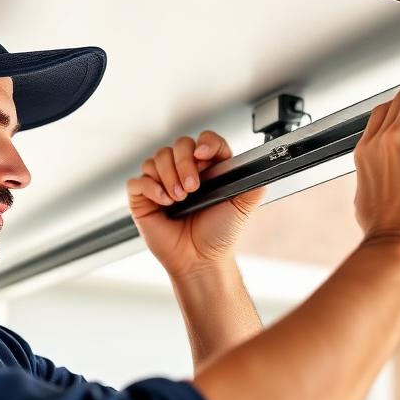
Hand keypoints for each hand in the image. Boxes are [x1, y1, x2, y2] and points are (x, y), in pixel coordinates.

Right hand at [126, 130, 265, 277]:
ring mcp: (162, 183)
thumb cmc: (219, 235)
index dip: (204, 143)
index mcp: (208, 170)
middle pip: (178, 145)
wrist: (201, 259)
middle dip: (184, 163)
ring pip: (157, 158)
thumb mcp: (243, 205)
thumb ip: (253, 181)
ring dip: (168, 176)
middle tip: (192, 188)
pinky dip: (150, 187)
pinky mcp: (144, 198)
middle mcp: (184, 172)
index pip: (204, 141)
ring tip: (179, 199)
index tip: (203, 155)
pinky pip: (138, 180)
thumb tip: (262, 163)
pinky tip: (164, 202)